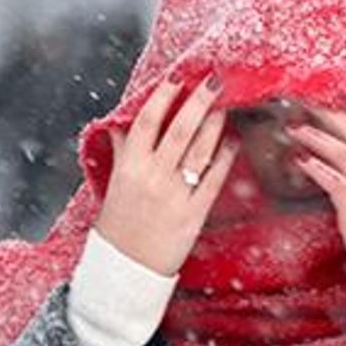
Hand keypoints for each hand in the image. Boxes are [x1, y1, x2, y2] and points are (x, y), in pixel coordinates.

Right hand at [94, 76, 239, 275]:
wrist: (127, 267)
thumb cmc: (118, 225)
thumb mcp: (113, 185)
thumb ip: (122, 152)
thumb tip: (121, 124)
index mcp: (129, 167)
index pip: (147, 122)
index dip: (163, 96)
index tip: (177, 78)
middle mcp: (153, 177)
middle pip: (180, 130)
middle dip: (198, 101)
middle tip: (214, 80)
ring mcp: (176, 195)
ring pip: (200, 151)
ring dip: (215, 124)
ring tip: (224, 105)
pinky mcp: (194, 214)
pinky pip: (213, 180)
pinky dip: (224, 158)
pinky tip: (232, 141)